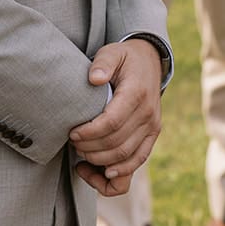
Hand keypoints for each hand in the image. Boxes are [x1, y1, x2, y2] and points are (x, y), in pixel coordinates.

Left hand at [69, 39, 162, 196]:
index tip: (72, 133)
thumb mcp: (113, 52)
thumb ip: (103, 62)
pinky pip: (137, 161)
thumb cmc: (125, 59)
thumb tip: (95, 79)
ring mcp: (152, 127)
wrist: (149, 62)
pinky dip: (120, 173)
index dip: (89, 132)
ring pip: (125, 157)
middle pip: (116, 143)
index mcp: (137, 93)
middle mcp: (148, 114)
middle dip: (90, 148)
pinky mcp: (152, 136)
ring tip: (82, 153)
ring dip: (100, 161)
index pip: (112, 122)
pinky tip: (103, 173)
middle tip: (72, 143)